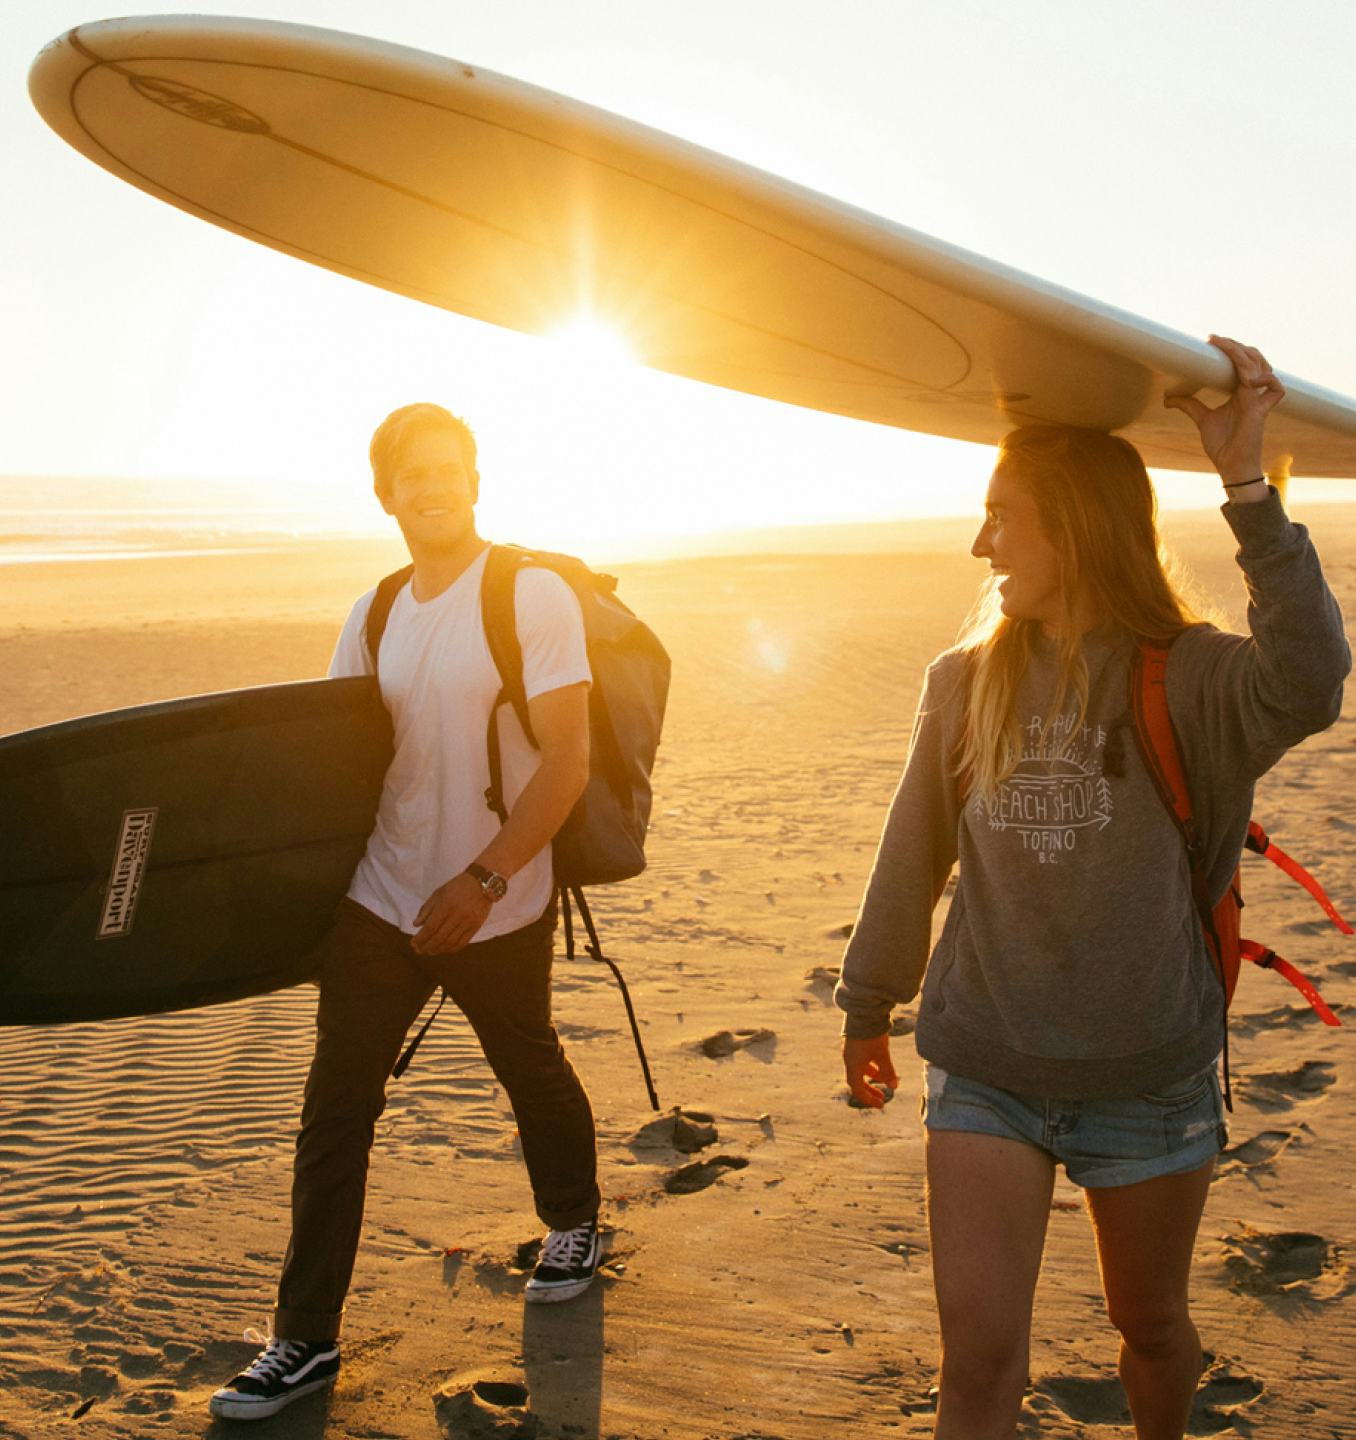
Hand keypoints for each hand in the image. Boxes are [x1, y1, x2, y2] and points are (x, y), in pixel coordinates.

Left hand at [412, 873, 491, 954]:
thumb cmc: (458, 886)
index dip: (421, 938)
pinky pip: (463, 942)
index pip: (430, 927)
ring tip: (430, 951)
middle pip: (439, 937)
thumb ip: (426, 909)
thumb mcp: (439, 893)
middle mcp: (457, 915)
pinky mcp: (476, 926)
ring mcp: (467, 922)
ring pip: (451, 942)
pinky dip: (452, 949)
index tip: (413, 944)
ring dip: (438, 949)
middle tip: (419, 950)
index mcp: (445, 905)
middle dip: (427, 946)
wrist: (482, 882)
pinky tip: (445, 949)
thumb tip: (416, 925)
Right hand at [843, 1034, 898, 1108]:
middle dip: (869, 1091)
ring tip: (885, 1082)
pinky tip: (881, 1066)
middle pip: (857, 1081)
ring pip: (860, 1070)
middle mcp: (849, 1059)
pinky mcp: (855, 1043)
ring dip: (871, 1078)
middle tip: (882, 1100)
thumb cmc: (871, 1034)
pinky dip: (871, 1067)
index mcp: (853, 1064)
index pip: (857, 1088)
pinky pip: (861, 1061)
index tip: (880, 1105)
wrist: (863, 1010)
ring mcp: (851, 1051)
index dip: (868, 1098)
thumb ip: (888, 1071)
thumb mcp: (882, 1053)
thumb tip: (894, 1087)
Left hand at [1163, 334, 1285, 483]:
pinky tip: (1249, 380)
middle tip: (1215, 340)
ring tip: (1227, 349)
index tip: (1210, 340)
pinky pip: (1275, 389)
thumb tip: (1168, 398)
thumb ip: (1189, 405)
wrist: (1229, 465)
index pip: (1240, 362)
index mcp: (1238, 391)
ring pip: (1262, 368)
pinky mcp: (1261, 412)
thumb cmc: (1222, 444)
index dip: (1229, 349)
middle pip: (1252, 359)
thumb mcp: (1202, 419)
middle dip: (1236, 347)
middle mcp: (1250, 392)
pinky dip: (1266, 380)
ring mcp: (1257, 400)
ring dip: (1246, 356)